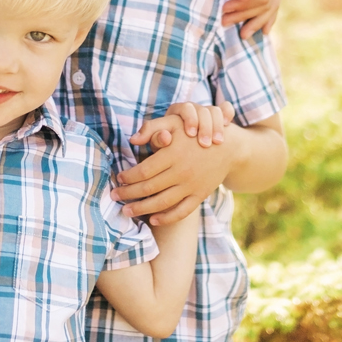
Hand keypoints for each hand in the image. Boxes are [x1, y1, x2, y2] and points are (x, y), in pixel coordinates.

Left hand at [117, 105, 237, 224]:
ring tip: (126, 211)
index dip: (128, 176)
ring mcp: (192, 185)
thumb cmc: (194, 132)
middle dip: (128, 193)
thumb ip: (151, 127)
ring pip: (162, 202)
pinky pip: (181, 211)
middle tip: (114, 196)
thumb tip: (132, 139)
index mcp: (173, 153)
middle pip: (149, 188)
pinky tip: (152, 219)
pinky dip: (166, 218)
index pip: (143, 170)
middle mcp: (182, 171)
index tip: (119, 178)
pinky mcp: (200, 195)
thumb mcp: (174, 122)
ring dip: (142, 208)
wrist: (227, 146)